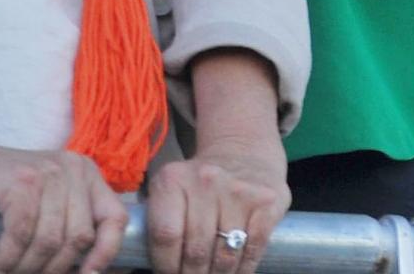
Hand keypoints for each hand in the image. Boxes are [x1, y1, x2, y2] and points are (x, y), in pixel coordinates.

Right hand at [0, 133, 127, 273]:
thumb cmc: (5, 190)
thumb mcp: (48, 203)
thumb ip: (70, 226)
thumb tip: (90, 273)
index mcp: (86, 174)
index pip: (115, 218)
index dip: (106, 254)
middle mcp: (72, 169)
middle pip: (78, 239)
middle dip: (53, 270)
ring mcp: (46, 172)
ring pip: (50, 241)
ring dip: (26, 268)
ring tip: (9, 272)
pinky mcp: (20, 181)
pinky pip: (22, 234)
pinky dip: (7, 258)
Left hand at [145, 136, 288, 273]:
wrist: (244, 152)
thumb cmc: (200, 183)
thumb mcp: (173, 189)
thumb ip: (161, 221)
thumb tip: (149, 265)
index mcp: (173, 178)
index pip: (165, 235)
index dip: (165, 266)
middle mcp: (205, 181)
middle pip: (196, 252)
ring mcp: (237, 191)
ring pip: (224, 257)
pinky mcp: (265, 202)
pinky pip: (252, 250)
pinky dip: (243, 271)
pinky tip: (235, 273)